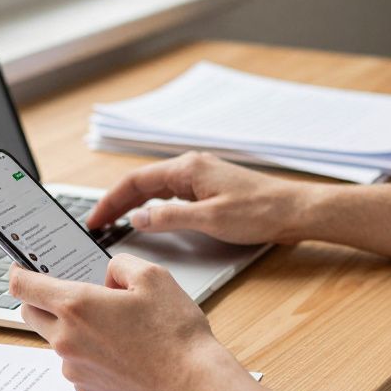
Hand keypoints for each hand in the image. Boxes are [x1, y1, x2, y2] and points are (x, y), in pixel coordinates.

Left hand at [11, 254, 247, 390]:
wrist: (191, 386)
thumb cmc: (175, 334)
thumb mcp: (153, 277)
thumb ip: (120, 265)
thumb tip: (107, 276)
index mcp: (77, 306)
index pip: (23, 286)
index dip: (18, 273)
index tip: (21, 268)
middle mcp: (67, 339)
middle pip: (30, 314)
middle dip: (40, 299)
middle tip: (67, 292)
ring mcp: (74, 368)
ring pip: (56, 340)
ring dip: (70, 328)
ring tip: (112, 325)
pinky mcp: (87, 388)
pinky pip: (75, 363)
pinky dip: (88, 353)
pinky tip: (120, 350)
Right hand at [86, 152, 313, 244]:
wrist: (295, 210)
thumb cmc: (259, 212)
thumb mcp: (210, 220)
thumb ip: (170, 218)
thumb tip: (139, 218)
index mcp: (188, 168)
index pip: (136, 181)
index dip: (111, 201)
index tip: (95, 219)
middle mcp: (191, 167)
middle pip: (142, 183)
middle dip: (117, 202)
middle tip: (98, 224)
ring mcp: (201, 176)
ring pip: (156, 188)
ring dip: (133, 203)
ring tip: (114, 222)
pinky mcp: (209, 188)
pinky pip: (171, 193)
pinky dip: (153, 205)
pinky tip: (149, 218)